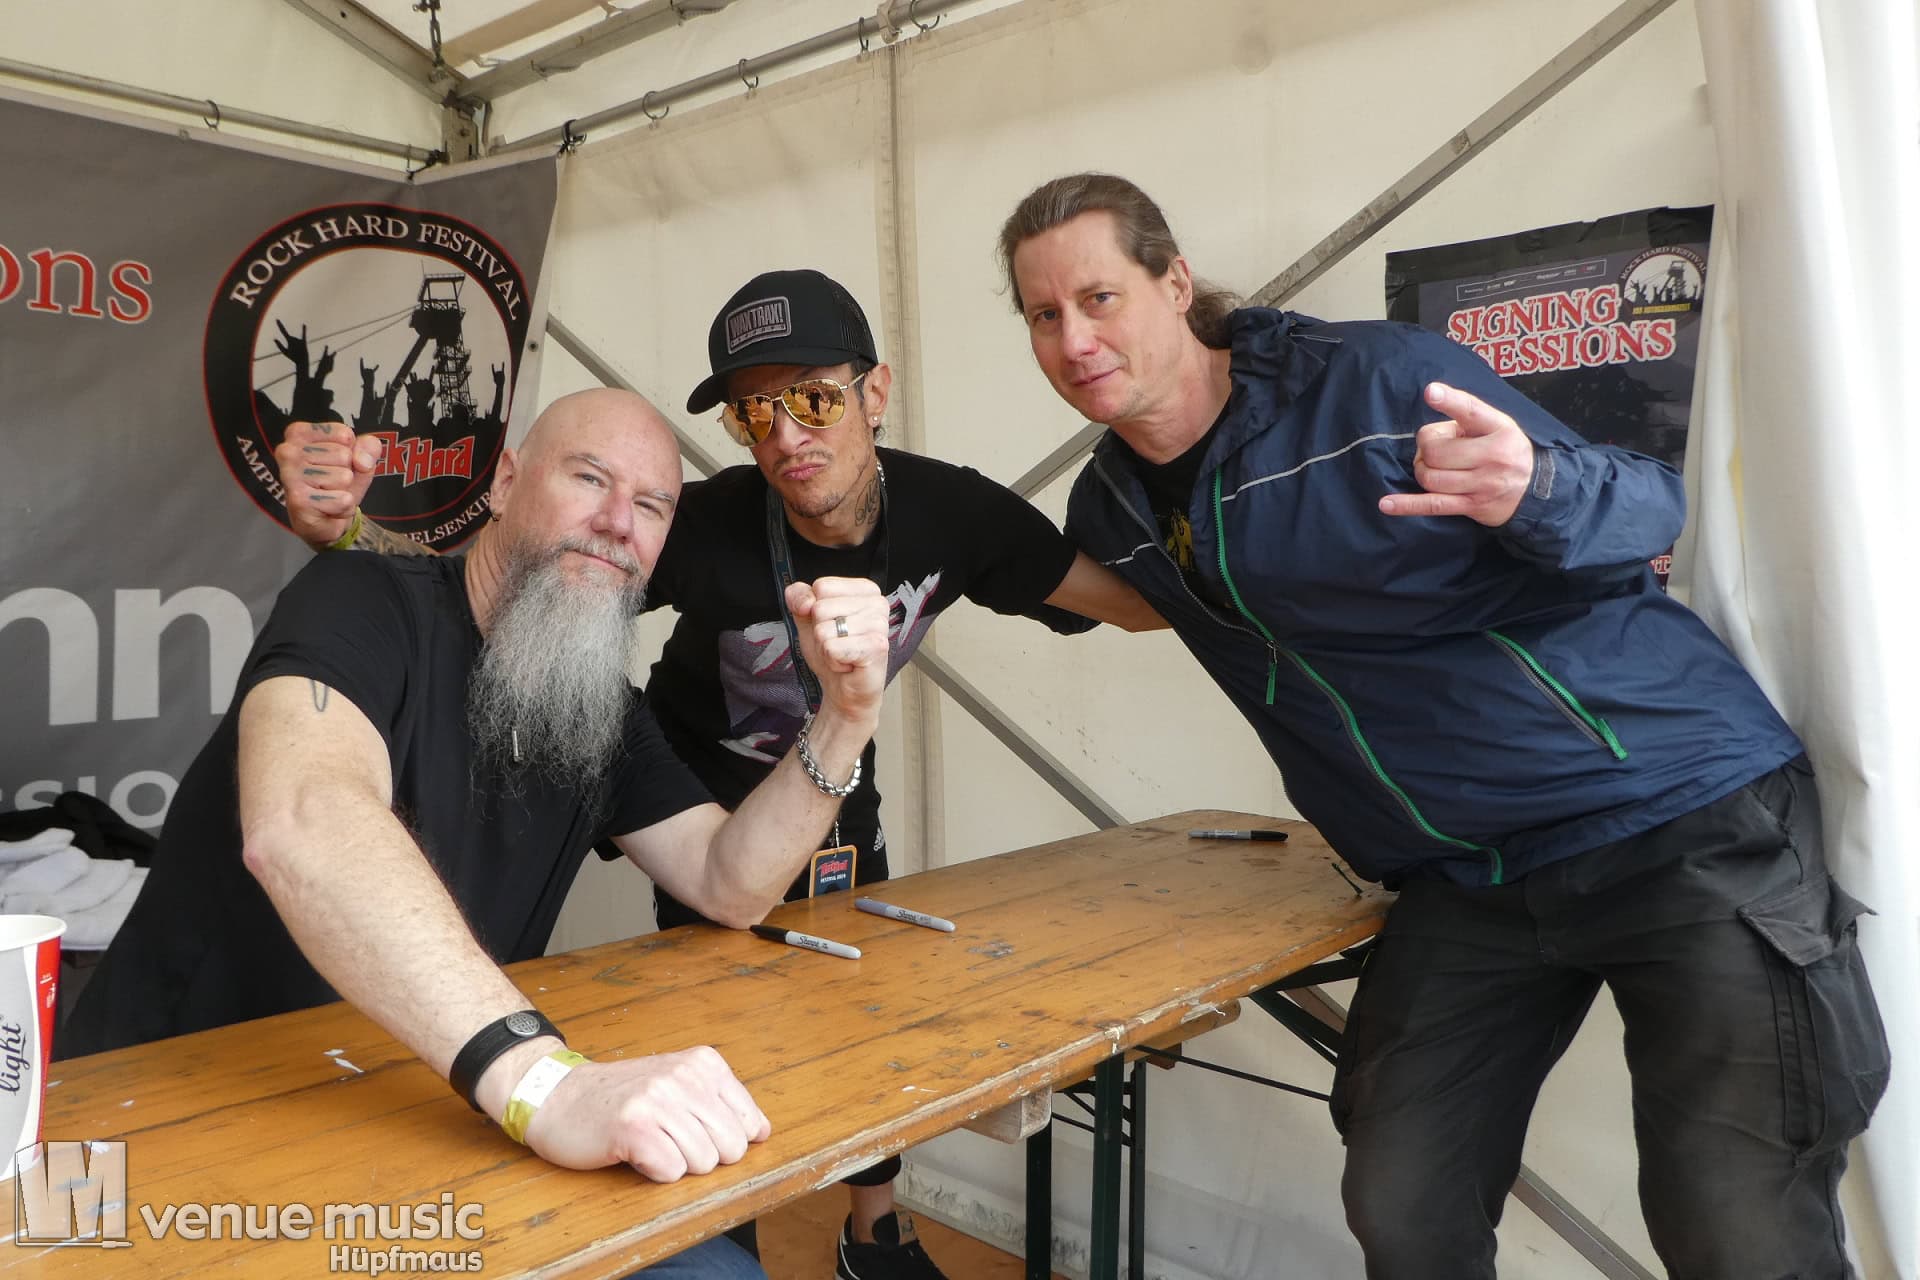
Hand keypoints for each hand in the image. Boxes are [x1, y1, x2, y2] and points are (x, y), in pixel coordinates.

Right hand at [275, 421, 384, 548]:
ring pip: (344, 477)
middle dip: (346, 472)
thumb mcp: (359, 458)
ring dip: (344, 491)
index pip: (344, 434)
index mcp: (298, 433)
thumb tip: (362, 461)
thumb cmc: (336, 483)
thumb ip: (369, 447)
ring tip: (328, 494)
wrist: (325, 521)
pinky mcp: (299, 500)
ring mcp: (290, 475)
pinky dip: (343, 508)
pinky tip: (328, 508)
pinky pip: (343, 499)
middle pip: (344, 455)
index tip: (333, 462)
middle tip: (330, 482)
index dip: (350, 451)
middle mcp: (288, 451)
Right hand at [523, 1046, 770, 1180]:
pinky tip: (633, 1151)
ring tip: (649, 1141)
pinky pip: (671, 1171)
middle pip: (731, 1148)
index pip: (751, 1123)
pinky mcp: (633, 1128)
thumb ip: (721, 1102)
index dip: (726, 1141)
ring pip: (703, 1162)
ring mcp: (658, 1100)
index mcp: (703, 1063)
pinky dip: (653, 1172)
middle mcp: (684, 1076)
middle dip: (704, 1157)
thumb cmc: (621, 1097)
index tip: (695, 1132)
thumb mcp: (678, 1082)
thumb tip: (763, 1132)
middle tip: (668, 1140)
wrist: (557, 1095)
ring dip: (675, 1163)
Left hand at [784, 577, 889, 721]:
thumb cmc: (833, 652)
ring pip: (824, 629)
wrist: (845, 689)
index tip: (832, 626)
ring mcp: (879, 624)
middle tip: (838, 644)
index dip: (815, 611)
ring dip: (825, 649)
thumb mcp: (808, 619)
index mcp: (865, 590)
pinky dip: (832, 661)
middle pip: (820, 607)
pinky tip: (847, 665)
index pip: (821, 586)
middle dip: (820, 633)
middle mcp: (877, 603)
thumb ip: (799, 598)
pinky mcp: (876, 647)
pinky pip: (831, 648)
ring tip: (843, 654)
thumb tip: (806, 601)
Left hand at [1378, 382, 1534, 525]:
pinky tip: (1386, 505)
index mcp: (1499, 428)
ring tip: (1434, 467)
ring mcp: (1482, 484)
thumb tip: (1428, 435)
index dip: (1450, 401)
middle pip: (1437, 451)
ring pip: (1431, 477)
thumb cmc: (1505, 450)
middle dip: (1426, 448)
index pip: (1472, 411)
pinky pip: (1433, 505)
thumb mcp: (1496, 426)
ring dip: (1423, 470)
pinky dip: (1406, 505)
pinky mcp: (1472, 506)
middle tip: (1435, 449)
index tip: (1430, 392)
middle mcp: (1493, 456)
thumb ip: (1465, 420)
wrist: (1535, 490)